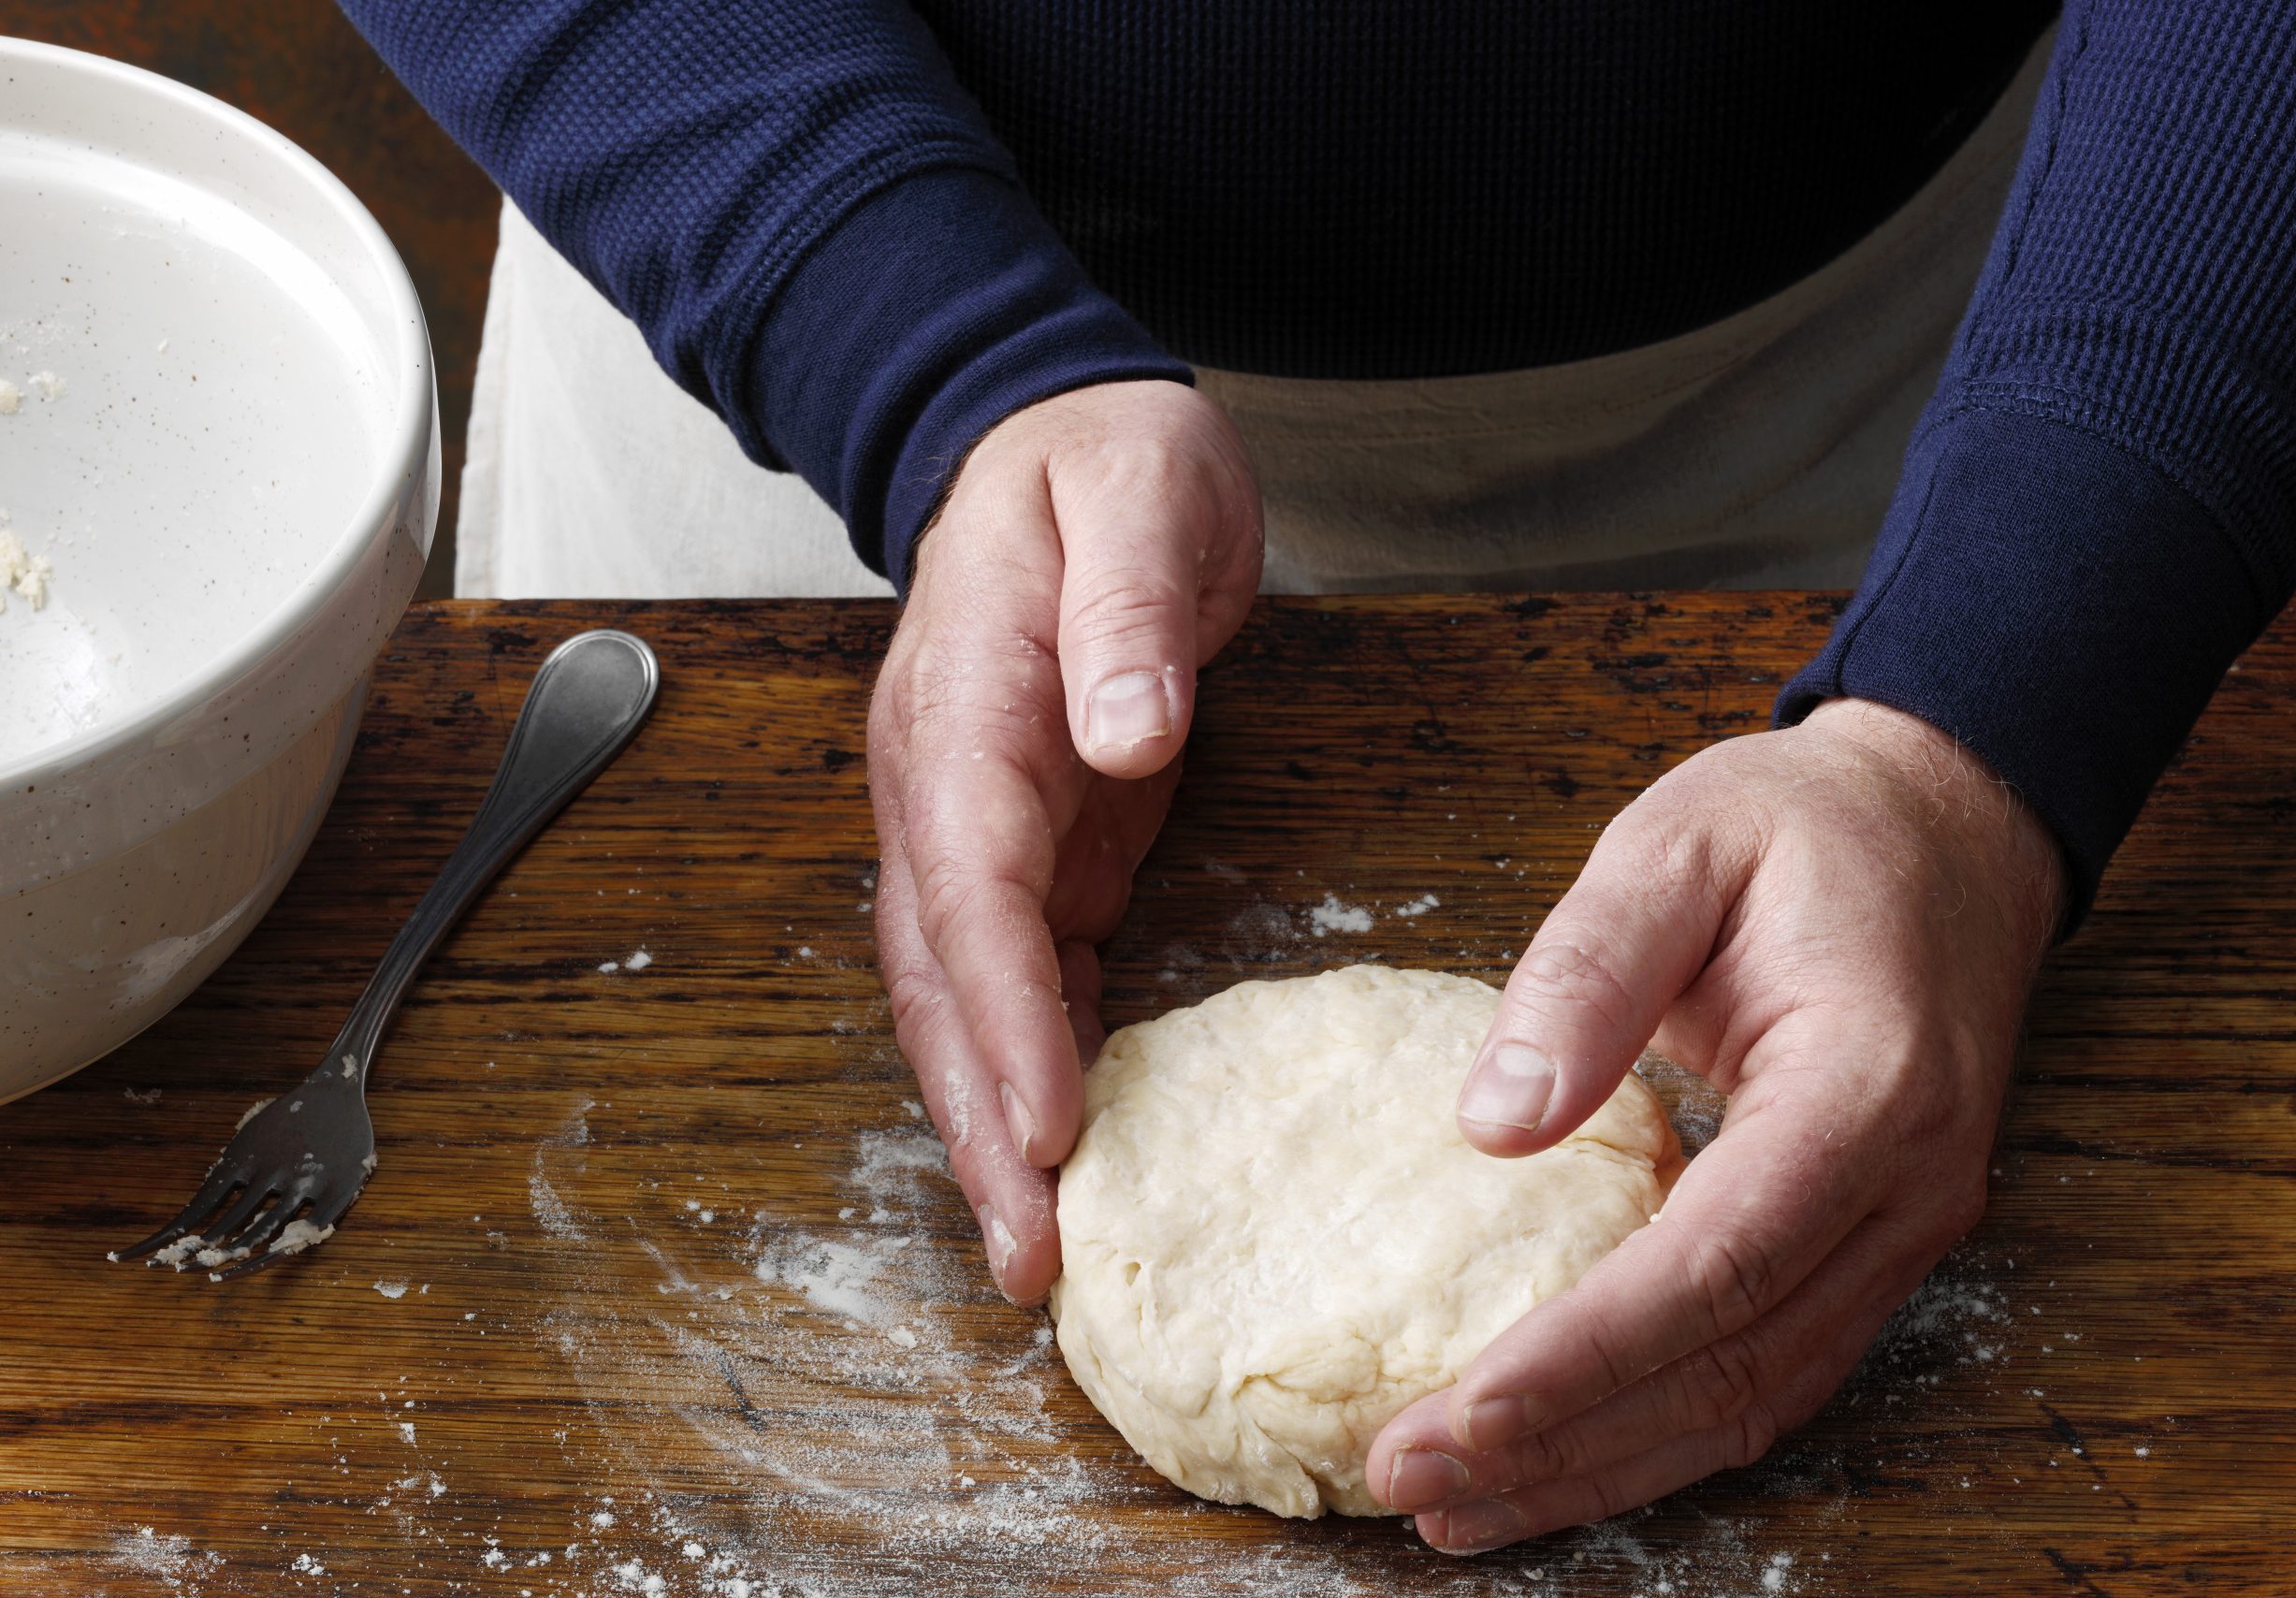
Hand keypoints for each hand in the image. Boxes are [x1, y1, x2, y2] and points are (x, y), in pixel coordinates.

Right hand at [868, 380, 1261, 1303]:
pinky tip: (1062, 1154)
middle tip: (1028, 1257)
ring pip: (959, 994)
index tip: (1047, 1123)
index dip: (1001, 1011)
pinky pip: (1015, 971)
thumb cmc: (1107, 462)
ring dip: (989, 1124)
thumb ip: (1126, 611)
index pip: (971, 878)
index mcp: (966, 700)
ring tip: (1032, 1254)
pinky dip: (1030, 1067)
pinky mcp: (1026, 844)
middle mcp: (942, 780)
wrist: (1055, 437)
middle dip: (977, 1118)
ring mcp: (972, 820)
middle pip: (940, 971)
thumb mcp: (1137, 494)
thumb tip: (1124, 735)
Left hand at [1366, 697, 2063, 1550]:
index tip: (1456, 1415)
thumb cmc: (1806, 826)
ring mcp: (1906, 1229)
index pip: (1714, 1265)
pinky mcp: (1874, 1242)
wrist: (1948, 823)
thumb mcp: (1676, 846)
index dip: (1582, 1357)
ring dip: (1607, 1465)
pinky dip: (1663, 1427)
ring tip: (1462, 1504)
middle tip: (1415, 1481)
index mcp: (1866, 1089)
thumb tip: (1492, 1121)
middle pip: (1731, 1366)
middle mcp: (1908, 1189)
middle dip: (1567, 1443)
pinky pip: (1769, 1366)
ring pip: (1755, 1398)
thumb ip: (1585, 971)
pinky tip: (1563, 1453)